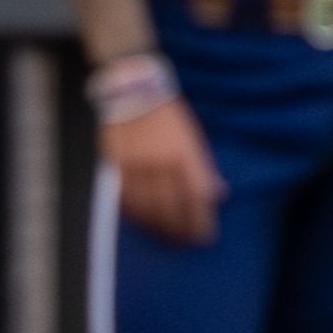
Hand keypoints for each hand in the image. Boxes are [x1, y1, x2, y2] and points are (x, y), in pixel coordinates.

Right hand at [100, 85, 226, 244]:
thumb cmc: (166, 113)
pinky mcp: (114, 164)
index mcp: (183, 153)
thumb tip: (217, 194)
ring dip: (157, 226)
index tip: (204, 235)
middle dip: (180, 229)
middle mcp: (159, 161)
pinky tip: (143, 221)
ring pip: (146, 206)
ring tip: (166, 237)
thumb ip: (203, 167)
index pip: (196, 197)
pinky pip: (124, 197)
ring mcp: (135, 164)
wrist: (130, 89)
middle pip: (171, 207)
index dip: (200, 220)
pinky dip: (134, 213)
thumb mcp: (192, 136)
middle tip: (186, 242)